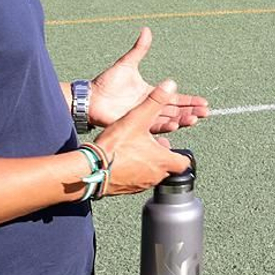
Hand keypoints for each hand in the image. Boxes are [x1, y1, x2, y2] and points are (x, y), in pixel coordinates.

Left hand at [90, 27, 209, 132]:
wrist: (91, 97)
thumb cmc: (106, 82)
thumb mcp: (127, 64)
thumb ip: (139, 49)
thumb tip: (146, 30)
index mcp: (152, 94)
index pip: (176, 98)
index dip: (190, 100)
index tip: (205, 102)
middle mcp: (150, 107)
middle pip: (176, 110)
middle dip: (192, 111)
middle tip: (206, 112)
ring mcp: (144, 117)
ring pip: (168, 119)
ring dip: (182, 119)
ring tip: (195, 118)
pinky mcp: (135, 125)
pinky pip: (153, 127)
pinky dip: (165, 126)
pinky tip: (176, 124)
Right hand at [93, 81, 192, 195]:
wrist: (90, 169)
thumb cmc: (115, 146)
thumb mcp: (137, 118)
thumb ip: (155, 101)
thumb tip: (170, 85)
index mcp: (164, 161)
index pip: (184, 163)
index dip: (181, 154)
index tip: (174, 147)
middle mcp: (156, 176)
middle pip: (168, 168)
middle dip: (163, 156)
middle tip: (153, 144)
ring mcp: (141, 185)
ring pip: (153, 174)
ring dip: (149, 163)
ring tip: (137, 150)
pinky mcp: (127, 189)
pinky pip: (137, 181)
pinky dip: (135, 171)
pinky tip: (124, 160)